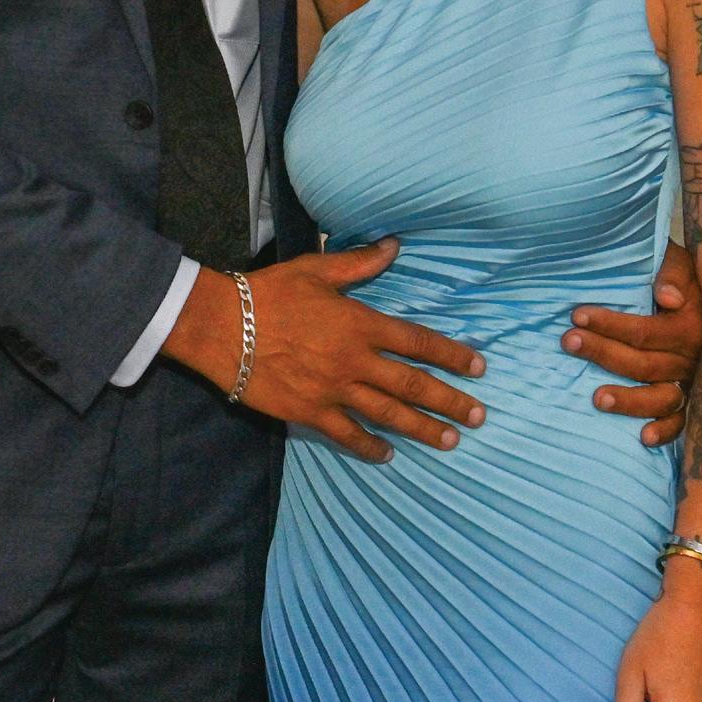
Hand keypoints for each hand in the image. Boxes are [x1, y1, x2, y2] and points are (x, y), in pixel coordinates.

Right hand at [166, 239, 486, 463]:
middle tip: (479, 416)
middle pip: (413, 385)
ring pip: (388, 415)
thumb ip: (359, 263)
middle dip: (450, 401)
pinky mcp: (309, 412)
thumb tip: (394, 246)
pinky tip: (389, 454)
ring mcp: (333, 390)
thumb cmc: (269, 293)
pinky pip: (347, 435)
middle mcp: (354, 361)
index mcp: (360, 324)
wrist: (222, 327)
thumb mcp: (316, 269)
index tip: (478, 368)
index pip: (418, 342)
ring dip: (423, 428)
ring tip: (451, 440)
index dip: (451, 355)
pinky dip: (370, 446)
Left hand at [563, 240, 701, 445]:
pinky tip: (643, 438)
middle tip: (569, 343)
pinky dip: (666, 432)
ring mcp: (693, 383)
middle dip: (603, 353)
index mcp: (689, 326)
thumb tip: (667, 297)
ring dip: (629, 400)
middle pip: (642, 363)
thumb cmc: (693, 279)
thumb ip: (675, 273)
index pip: (643, 331)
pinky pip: (683, 423)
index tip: (576, 315)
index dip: (609, 324)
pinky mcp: (695, 402)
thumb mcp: (686, 263)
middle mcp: (692, 359)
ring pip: (660, 398)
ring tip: (596, 398)